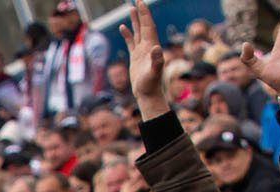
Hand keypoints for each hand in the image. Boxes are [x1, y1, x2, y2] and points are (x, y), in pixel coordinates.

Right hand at [122, 0, 171, 117]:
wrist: (147, 94)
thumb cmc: (151, 84)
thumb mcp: (154, 72)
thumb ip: (156, 60)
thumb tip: (156, 48)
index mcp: (152, 46)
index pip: (148, 26)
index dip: (145, 14)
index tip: (141, 3)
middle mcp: (148, 46)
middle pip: (144, 25)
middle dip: (141, 12)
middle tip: (137, 0)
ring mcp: (141, 51)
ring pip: (138, 31)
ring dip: (135, 20)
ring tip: (131, 8)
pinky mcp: (135, 57)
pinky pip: (131, 42)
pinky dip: (128, 34)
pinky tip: (123, 27)